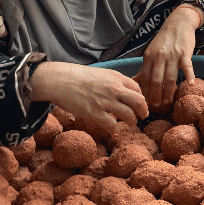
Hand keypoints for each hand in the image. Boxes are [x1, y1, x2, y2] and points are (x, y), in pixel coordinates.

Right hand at [31, 62, 147, 132]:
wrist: (60, 80)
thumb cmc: (78, 76)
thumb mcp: (101, 73)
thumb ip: (113, 81)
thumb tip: (123, 91)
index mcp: (116, 77)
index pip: (137, 89)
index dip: (140, 97)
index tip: (138, 104)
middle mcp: (114, 89)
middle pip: (139, 102)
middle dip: (143, 111)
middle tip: (143, 116)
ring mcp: (105, 101)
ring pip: (129, 115)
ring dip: (131, 121)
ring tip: (130, 123)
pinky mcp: (94, 113)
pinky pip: (112, 125)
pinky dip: (115, 130)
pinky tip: (114, 131)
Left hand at [134, 3, 202, 110]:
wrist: (178, 22)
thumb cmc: (164, 39)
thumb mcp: (151, 52)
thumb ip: (146, 67)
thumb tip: (135, 82)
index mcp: (149, 57)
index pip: (145, 78)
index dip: (145, 93)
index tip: (145, 104)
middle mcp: (159, 56)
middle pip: (156, 80)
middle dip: (155, 96)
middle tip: (156, 108)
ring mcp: (173, 55)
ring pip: (170, 77)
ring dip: (169, 92)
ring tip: (168, 103)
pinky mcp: (185, 53)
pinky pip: (187, 66)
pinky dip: (189, 75)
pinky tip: (190, 84)